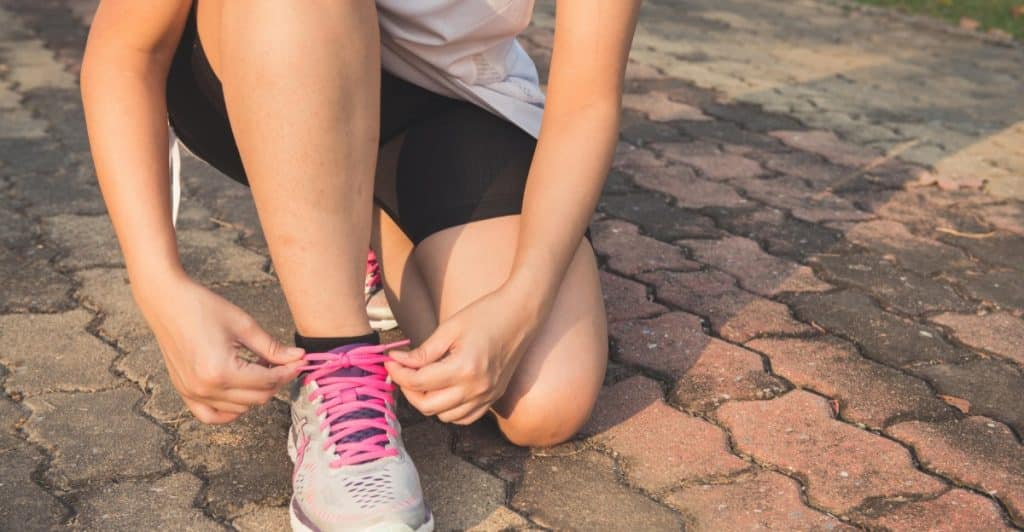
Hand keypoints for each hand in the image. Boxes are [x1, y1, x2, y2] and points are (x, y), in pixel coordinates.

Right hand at [133, 271, 304, 423]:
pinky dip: (230, 410)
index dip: (288, 372)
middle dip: (276, 381)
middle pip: (257, 398)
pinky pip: (211, 415)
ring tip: (259, 368)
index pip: (267, 381)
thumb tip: (299, 358)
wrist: (166, 301)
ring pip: (240, 408)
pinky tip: (241, 393)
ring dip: (255, 392)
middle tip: (284, 362)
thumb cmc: (203, 307)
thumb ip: (272, 348)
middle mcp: (205, 388)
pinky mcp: (184, 392)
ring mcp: (192, 393)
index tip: (300, 362)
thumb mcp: (244, 325)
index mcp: (221, 371)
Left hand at [385, 286, 540, 424]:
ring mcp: (487, 396)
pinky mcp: (493, 398)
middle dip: (408, 390)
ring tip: (422, 381)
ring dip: (428, 402)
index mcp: (464, 368)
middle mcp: (476, 389)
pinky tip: (443, 392)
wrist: (521, 315)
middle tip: (402, 372)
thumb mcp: (450, 329)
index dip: (398, 373)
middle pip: (428, 406)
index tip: (390, 361)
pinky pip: (464, 418)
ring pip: (445, 417)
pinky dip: (449, 410)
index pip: (419, 382)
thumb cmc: (485, 315)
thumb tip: (398, 362)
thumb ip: (423, 352)